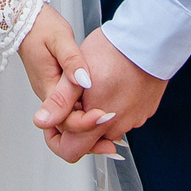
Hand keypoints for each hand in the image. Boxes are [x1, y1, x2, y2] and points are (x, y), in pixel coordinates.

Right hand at [22, 5, 118, 154]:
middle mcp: (49, 97)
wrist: (25, 21)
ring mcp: (53, 96)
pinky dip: (88, 121)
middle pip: (66, 133)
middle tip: (113, 146)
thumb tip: (85, 82)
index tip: (106, 115)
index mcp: (48, 87)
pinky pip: (72, 113)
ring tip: (114, 136)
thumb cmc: (41, 27)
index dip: (87, 123)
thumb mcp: (60, 39)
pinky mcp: (59, 91)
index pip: (65, 120)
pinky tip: (105, 118)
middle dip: (89, 141)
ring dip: (90, 134)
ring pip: (69, 127)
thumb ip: (72, 62)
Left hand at [43, 27, 165, 163]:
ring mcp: (134, 120)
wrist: (149, 39)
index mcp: (97, 124)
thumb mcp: (76, 76)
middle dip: (78, 121)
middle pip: (90, 140)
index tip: (56, 116)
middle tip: (76, 95)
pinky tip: (113, 83)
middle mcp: (117, 127)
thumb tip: (41, 122)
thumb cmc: (114, 52)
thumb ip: (60, 103)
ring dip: (97, 113)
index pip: (70, 151)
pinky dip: (115, 104)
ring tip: (96, 84)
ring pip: (107, 126)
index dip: (57, 135)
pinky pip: (124, 115)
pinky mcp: (145, 110)